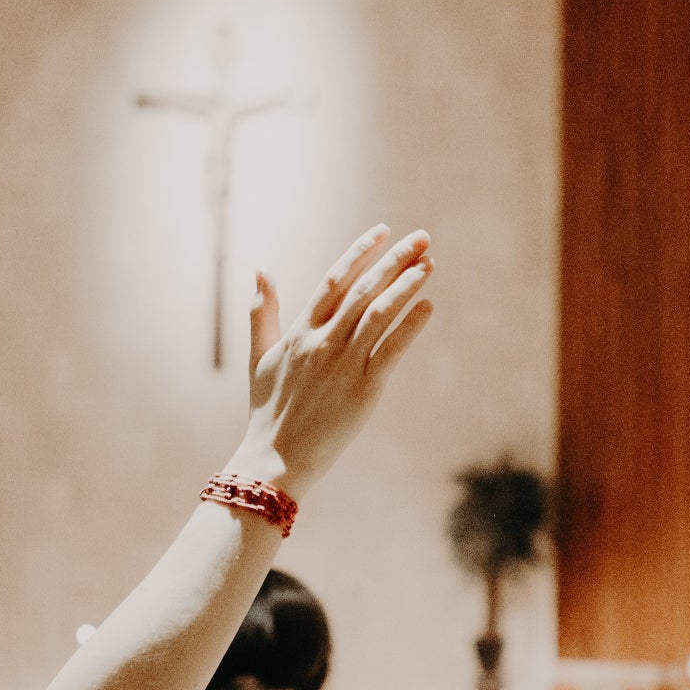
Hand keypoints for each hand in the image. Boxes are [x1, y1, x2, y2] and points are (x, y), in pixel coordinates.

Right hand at [225, 226, 435, 498]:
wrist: (276, 458)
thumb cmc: (268, 411)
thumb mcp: (259, 357)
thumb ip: (262, 314)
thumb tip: (261, 271)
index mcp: (300, 331)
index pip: (334, 279)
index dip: (360, 252)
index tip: (382, 231)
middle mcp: (322, 341)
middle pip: (363, 289)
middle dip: (395, 259)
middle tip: (421, 237)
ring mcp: (343, 364)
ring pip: (379, 313)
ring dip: (407, 285)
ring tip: (430, 264)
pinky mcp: (363, 390)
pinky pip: (391, 350)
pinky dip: (410, 326)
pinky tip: (428, 307)